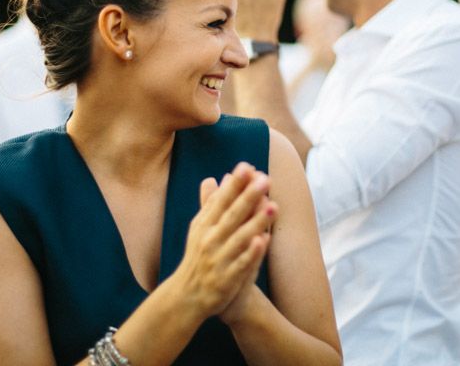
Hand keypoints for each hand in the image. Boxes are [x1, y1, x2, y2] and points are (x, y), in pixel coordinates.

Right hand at [171, 163, 275, 319]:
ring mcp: (219, 258)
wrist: (188, 295)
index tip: (246, 166)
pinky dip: (252, 252)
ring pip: (240, 237)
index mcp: (204, 224)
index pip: (221, 200)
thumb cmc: (198, 255)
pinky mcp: (228, 278)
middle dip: (248, 196)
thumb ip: (208, 204)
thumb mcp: (199, 228)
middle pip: (232, 215)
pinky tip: (264, 240)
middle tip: (264, 178)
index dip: (234, 184)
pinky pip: (242, 263)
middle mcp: (210, 238)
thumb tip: (212, 178)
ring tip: (273, 205)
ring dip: (256, 221)